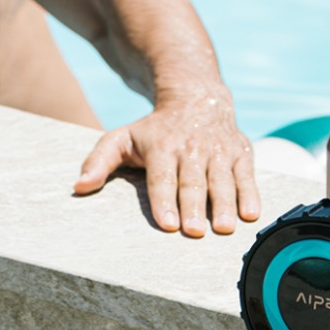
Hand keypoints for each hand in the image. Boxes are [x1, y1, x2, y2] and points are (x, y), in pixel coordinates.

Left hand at [73, 91, 262, 237]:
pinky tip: (250, 214)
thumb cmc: (155, 129)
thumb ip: (99, 161)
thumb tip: (79, 186)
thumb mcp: (123, 137)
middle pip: (192, 181)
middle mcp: (191, 148)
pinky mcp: (241, 153)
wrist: (196, 97)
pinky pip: (247, 176)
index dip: (164, 201)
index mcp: (161, 146)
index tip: (168, 223)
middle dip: (193, 206)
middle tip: (194, 232)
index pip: (162, 177)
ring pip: (222, 180)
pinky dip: (250, 194)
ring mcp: (219, 150)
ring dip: (224, 204)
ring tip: (224, 228)